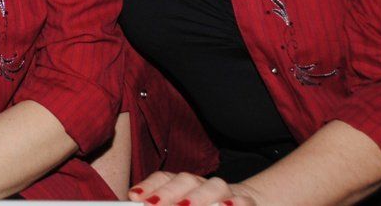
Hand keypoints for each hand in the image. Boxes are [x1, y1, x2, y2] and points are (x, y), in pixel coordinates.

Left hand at [128, 170, 260, 205]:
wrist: (244, 204)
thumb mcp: (178, 203)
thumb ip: (162, 202)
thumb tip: (138, 198)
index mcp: (184, 185)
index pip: (164, 179)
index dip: (149, 186)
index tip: (134, 197)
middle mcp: (203, 184)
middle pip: (185, 180)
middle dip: (169, 193)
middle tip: (154, 205)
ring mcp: (226, 193)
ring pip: (214, 186)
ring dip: (200, 197)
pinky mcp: (246, 202)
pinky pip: (242, 201)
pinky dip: (235, 204)